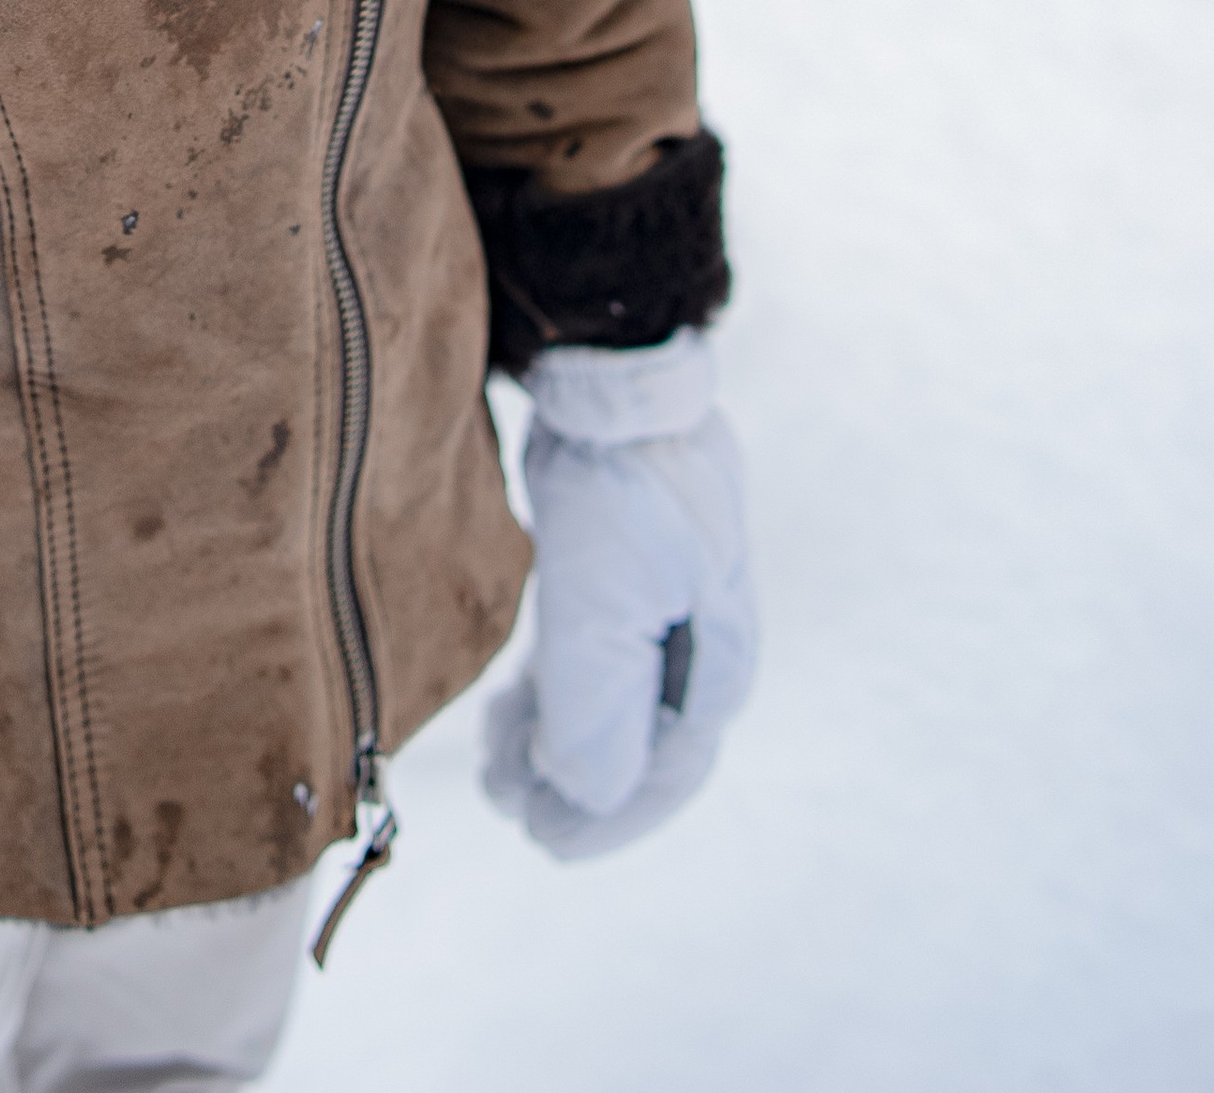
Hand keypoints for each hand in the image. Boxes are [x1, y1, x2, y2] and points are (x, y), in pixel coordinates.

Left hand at [479, 329, 754, 861]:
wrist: (614, 374)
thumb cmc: (622, 489)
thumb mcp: (604, 607)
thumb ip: (597, 711)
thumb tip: (585, 796)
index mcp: (718, 661)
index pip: (666, 772)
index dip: (605, 818)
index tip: (542, 838)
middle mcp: (701, 640)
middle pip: (638, 742)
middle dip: (571, 782)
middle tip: (502, 795)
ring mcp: (666, 601)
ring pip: (612, 699)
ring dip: (557, 738)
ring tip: (495, 755)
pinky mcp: (627, 566)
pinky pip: (596, 656)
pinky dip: (556, 689)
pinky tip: (512, 703)